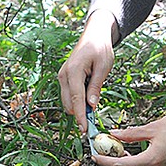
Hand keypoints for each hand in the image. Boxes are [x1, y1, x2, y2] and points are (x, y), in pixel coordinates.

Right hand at [58, 9, 118, 132]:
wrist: (94, 35)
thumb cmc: (100, 48)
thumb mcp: (103, 67)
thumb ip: (96, 86)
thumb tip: (91, 105)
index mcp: (73, 71)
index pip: (76, 99)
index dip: (81, 116)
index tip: (85, 130)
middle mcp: (64, 75)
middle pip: (69, 103)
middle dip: (80, 114)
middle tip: (95, 120)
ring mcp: (62, 77)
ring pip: (68, 101)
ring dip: (79, 106)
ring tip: (94, 100)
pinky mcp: (64, 78)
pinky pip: (70, 94)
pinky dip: (78, 100)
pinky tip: (89, 94)